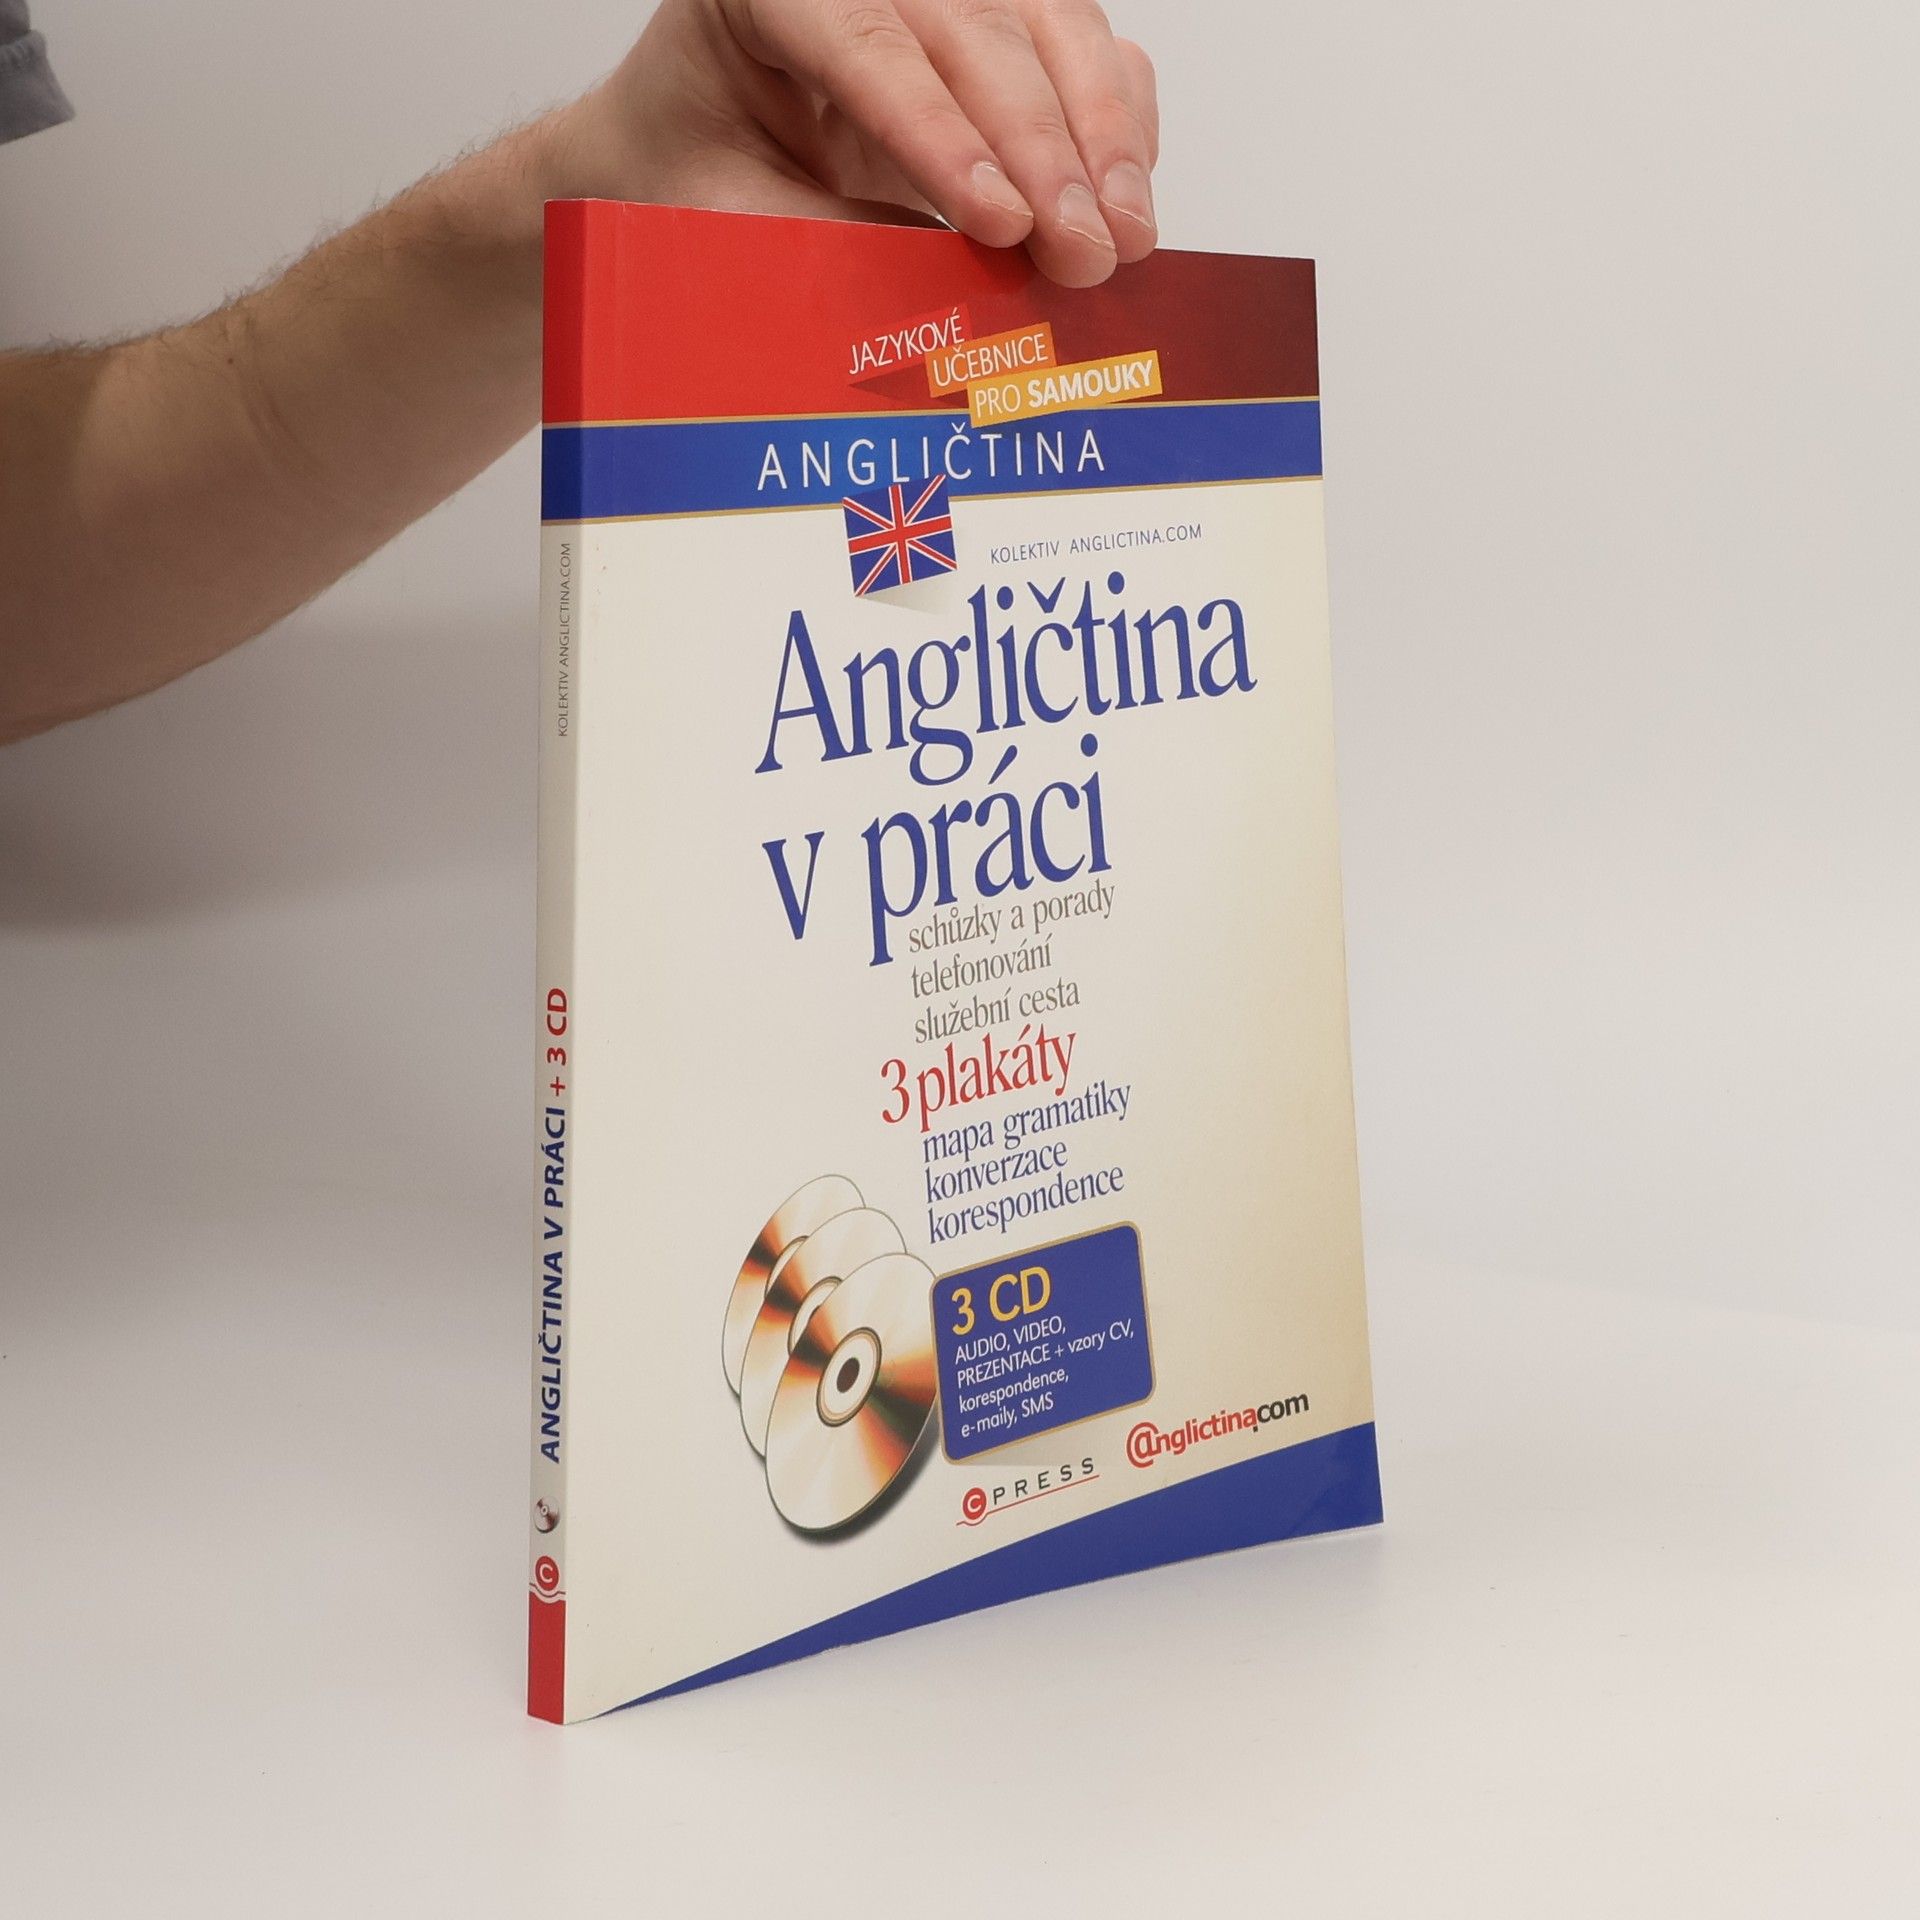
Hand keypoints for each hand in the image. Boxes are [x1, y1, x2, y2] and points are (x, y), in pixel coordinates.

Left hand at [563, 0, 1159, 286]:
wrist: (684, 145)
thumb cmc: (692, 176)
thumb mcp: (727, 222)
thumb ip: (823, 247)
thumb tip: (949, 295)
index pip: (868, 43)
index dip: (942, 135)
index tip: (1001, 221)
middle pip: (979, 31)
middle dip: (1045, 151)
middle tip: (1085, 252)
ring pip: (1052, 25)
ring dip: (1101, 138)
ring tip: (1123, 239)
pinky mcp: (999, 24)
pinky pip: (1084, 49)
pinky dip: (1118, 123)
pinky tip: (1127, 201)